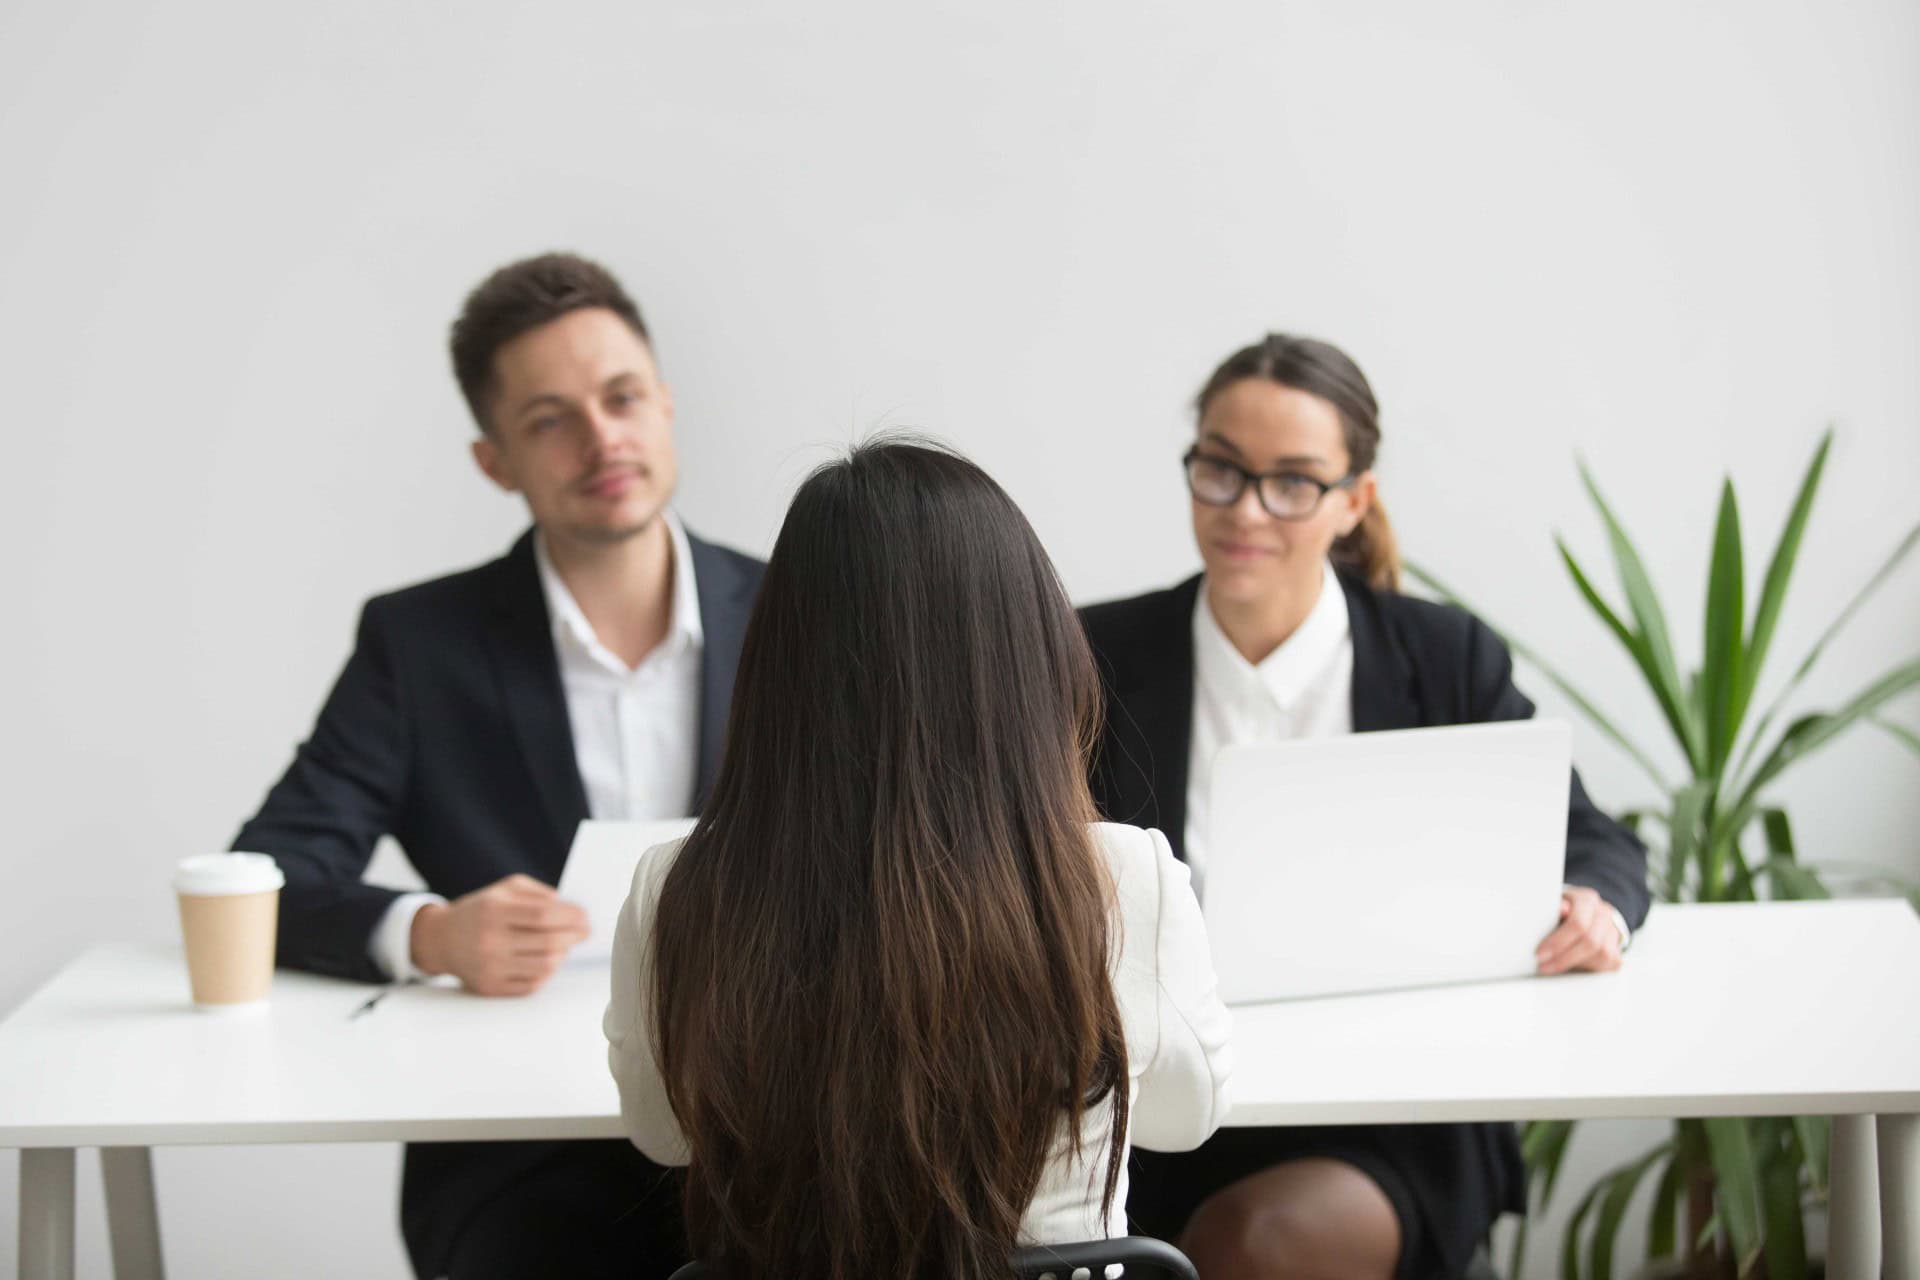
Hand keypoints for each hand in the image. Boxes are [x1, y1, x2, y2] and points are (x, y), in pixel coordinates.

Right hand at [410, 874, 588, 995]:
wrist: (441, 939)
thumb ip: (539, 894)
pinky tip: (546, 960)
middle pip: (549, 943)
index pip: (544, 915)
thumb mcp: (505, 889)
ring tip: (564, 945)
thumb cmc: (482, 910)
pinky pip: (533, 984)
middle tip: (584, 932)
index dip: (572, 916)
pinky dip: (547, 972)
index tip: (585, 917)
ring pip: (545, 966)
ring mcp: (490, 967)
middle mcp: (491, 940)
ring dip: (563, 955)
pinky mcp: (490, 987)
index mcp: (495, 910)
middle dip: (574, 936)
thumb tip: (570, 908)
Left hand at [1535, 886, 1624, 975]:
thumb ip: (1555, 907)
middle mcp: (1604, 914)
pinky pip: (1608, 963)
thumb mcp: (1554, 904)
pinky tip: (1571, 968)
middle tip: (1543, 966)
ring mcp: (1613, 932)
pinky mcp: (1617, 950)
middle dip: (1564, 958)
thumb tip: (1560, 909)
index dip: (1558, 942)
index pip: (1578, 924)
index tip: (1540, 954)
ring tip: (1553, 967)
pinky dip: (1589, 969)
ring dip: (1576, 965)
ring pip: (1602, 955)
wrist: (1586, 915)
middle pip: (1590, 942)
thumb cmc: (1563, 910)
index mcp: (1587, 900)